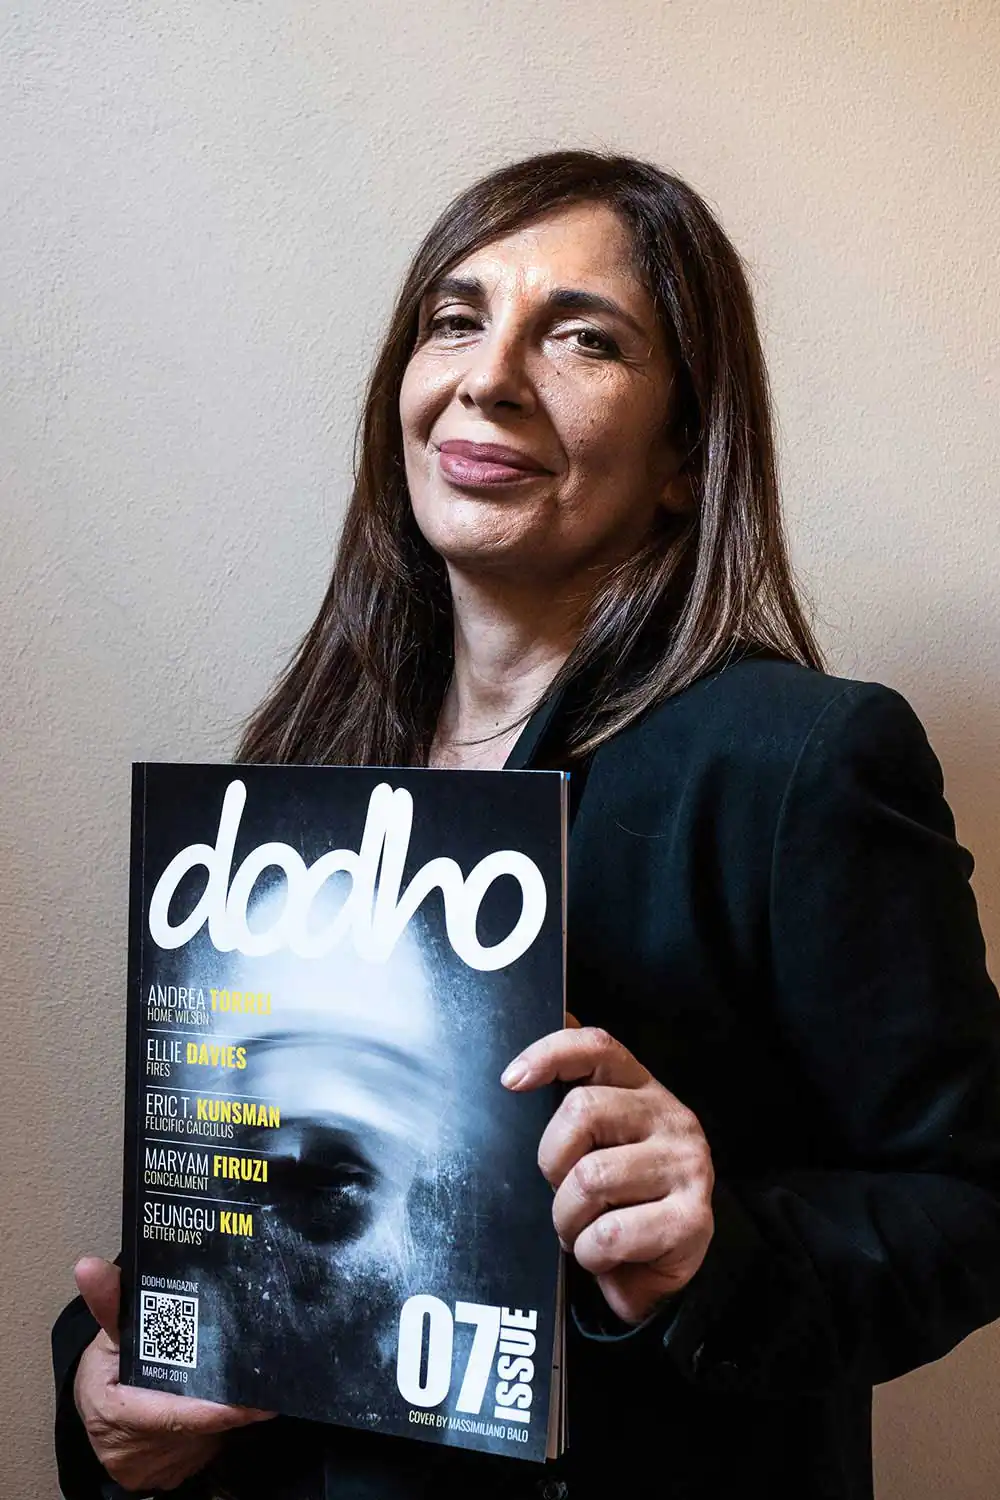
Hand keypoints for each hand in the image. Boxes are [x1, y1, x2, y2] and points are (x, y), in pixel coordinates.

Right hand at [72, 1256, 274, 1491]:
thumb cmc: (105, 1369)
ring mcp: (156, 1467)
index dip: (213, 1410)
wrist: (102, 1415)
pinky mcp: (173, 1474)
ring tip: (248, 1384)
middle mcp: (135, 1450)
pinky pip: (207, 1447)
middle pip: (196, 1427)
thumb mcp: (105, 1338)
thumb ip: (110, 1304)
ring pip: (207, 1439)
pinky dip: (219, 1426)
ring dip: (228, 1414)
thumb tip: (89, 1266)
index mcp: (115, 1412)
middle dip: (232, 1404)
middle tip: (266, 1380)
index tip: (253, 1403)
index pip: (170, 1415)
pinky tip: (231, 1404)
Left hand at [501, 1025, 714, 1324]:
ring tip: (581, 1232)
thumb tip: (530, 1054)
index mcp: (640, 1089)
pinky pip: (611, 1233)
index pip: (596, 1047)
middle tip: (561, 1193)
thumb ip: (573, 1100)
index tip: (511, 1081)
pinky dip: (591, 1254)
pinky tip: (604, 1257)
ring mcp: (686, 1165)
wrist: (665, 1269)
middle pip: (581, 1110)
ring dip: (568, 1220)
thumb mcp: (596, 1143)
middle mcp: (669, 1117)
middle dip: (551, 1162)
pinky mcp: (693, 1218)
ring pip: (590, 1178)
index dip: (549, 1054)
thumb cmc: (619, 1198)